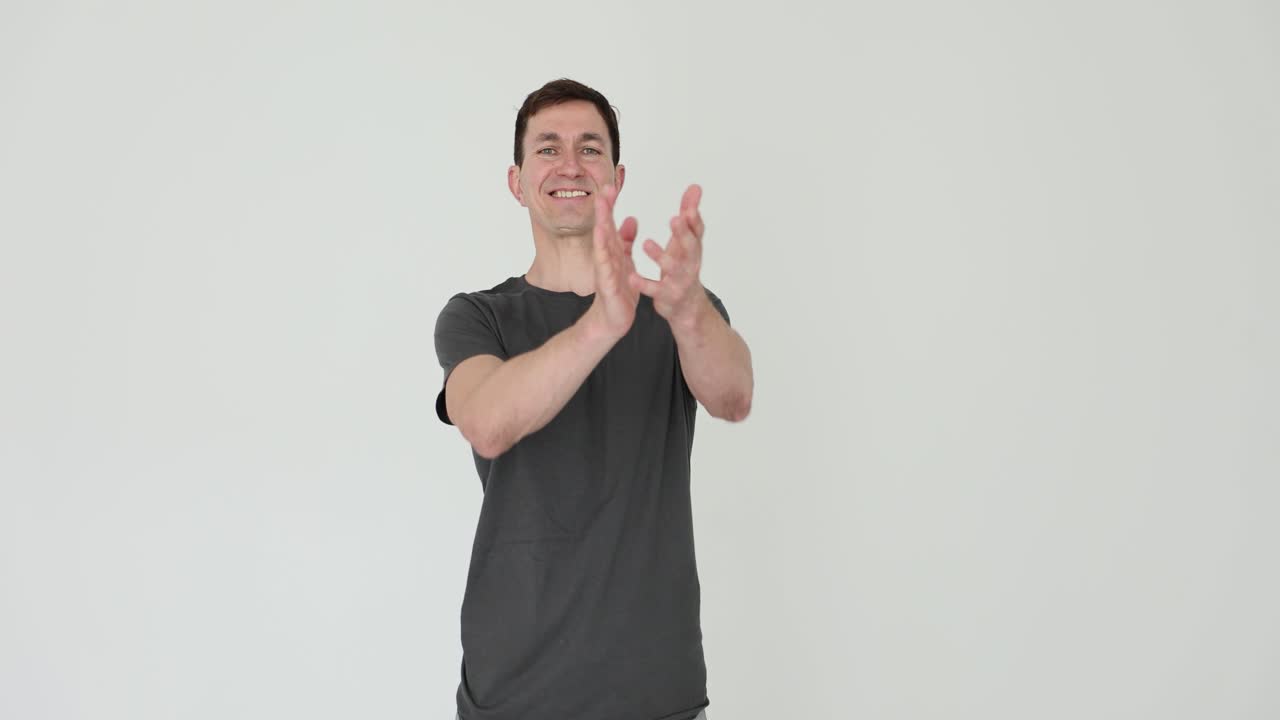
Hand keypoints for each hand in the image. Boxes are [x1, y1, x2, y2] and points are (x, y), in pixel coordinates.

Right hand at [589, 184, 640, 339]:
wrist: (613, 318)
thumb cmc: (619, 290)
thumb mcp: (626, 261)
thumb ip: (627, 240)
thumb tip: (631, 218)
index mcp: (612, 250)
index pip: (610, 223)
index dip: (610, 205)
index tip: (611, 185)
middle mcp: (606, 257)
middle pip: (603, 228)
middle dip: (603, 208)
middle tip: (604, 188)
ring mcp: (605, 270)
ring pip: (602, 244)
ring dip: (601, 225)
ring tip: (601, 208)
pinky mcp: (608, 285)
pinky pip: (606, 267)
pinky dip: (603, 253)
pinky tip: (603, 241)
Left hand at [630, 184, 708, 328]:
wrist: (687, 307)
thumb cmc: (683, 267)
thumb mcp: (687, 241)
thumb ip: (689, 215)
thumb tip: (695, 187)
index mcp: (693, 248)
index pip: (697, 231)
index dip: (695, 220)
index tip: (689, 207)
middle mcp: (690, 263)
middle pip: (690, 248)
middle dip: (683, 234)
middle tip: (675, 219)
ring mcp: (679, 281)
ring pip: (672, 268)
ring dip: (660, 256)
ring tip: (646, 243)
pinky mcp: (666, 295)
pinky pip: (655, 289)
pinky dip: (644, 284)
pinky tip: (631, 277)